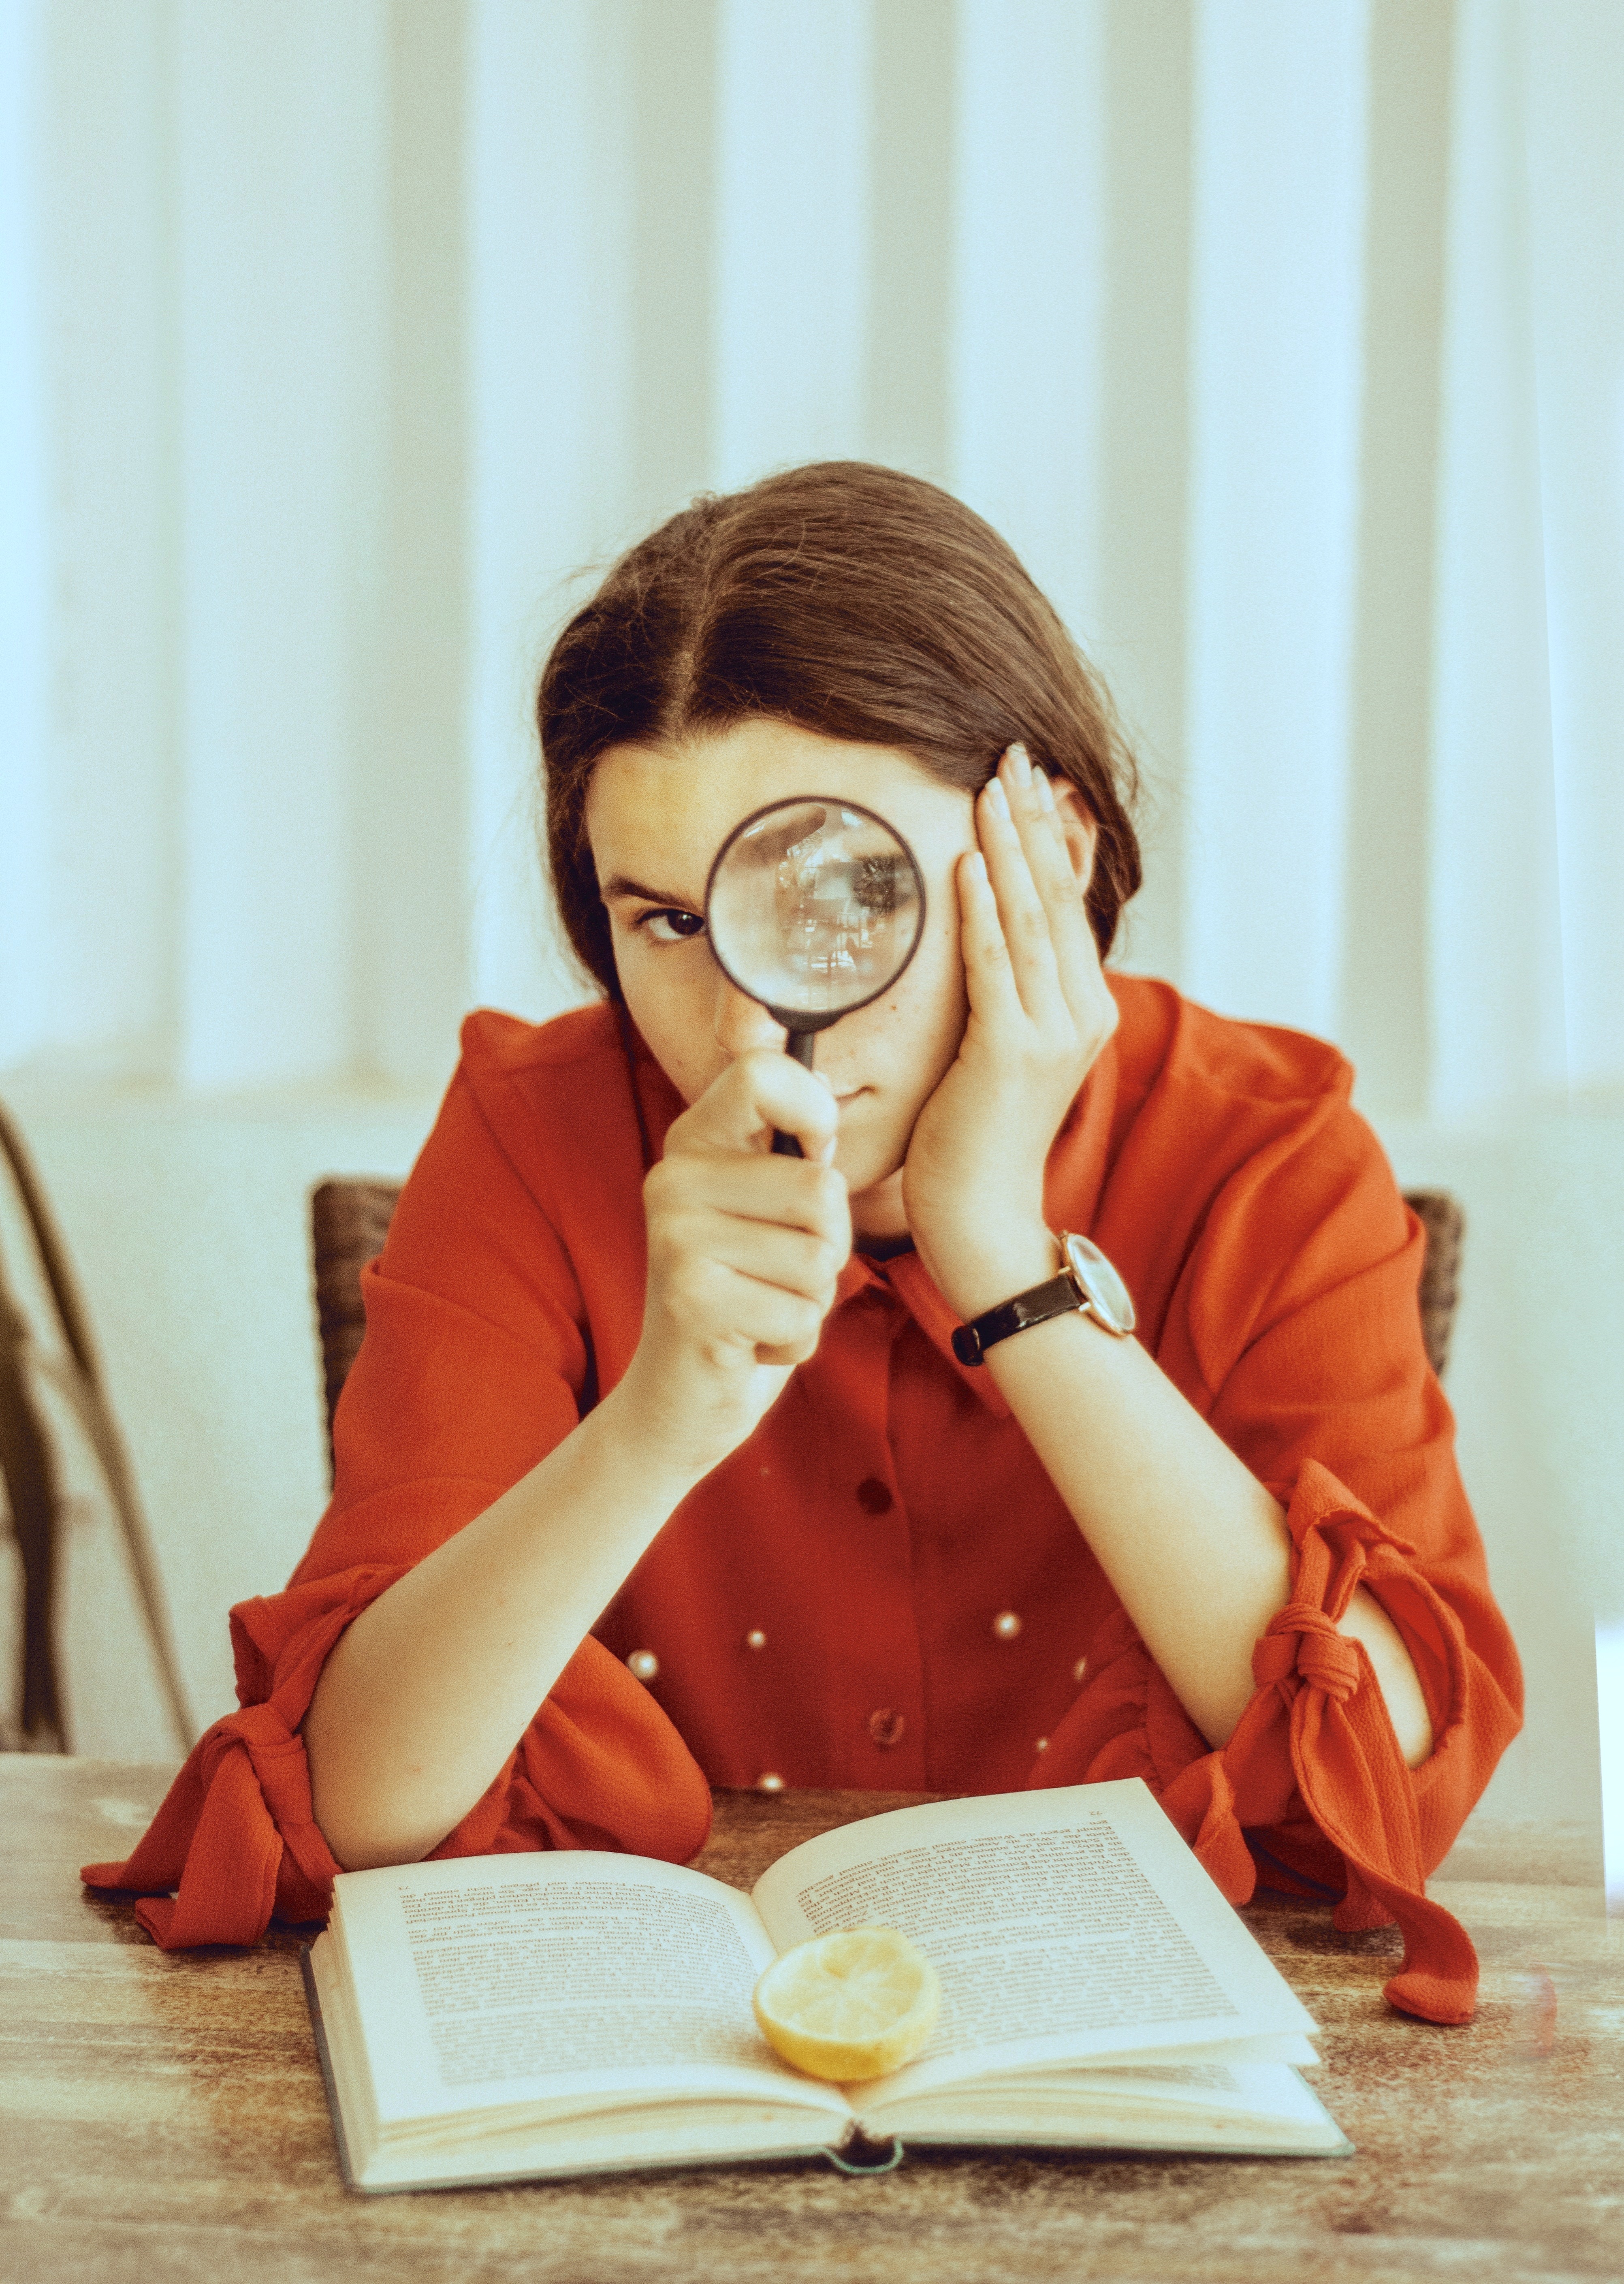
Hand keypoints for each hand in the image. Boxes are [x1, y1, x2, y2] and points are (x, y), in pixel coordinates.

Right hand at [618, 1048, 851, 1477]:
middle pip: (821, 1186)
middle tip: (779, 1271)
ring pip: (821, 1254)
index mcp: (693, 1142)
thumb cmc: (744, 1294)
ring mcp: (676, 1239)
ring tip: (763, 1305)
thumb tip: (826, 1079)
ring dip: (812, 1297)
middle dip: (829, 1244)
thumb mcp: (765, 1209)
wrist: (676, 1397)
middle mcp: (674, 1180)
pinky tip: (751, 1341)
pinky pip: (804, 1312)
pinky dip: (795, 1339)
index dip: (814, 1113)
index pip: (763, 1073)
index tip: (814, 1158)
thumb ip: (790, 1148)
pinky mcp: (691, 1300)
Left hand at [903, 743, 1118, 1318]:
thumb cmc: (977, 1135)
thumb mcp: (1005, 1050)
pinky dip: (983, 912)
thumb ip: (1011, 993)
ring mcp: (1053, 1034)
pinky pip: (997, 965)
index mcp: (1086, 1008)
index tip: (1027, 780)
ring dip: (1007, 847)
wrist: (982, 1216)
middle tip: (1012, 755)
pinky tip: (967, 864)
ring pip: (1030, 919)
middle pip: (1057, 897)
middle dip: (1032, 821)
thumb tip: (992, 933)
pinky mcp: (1013, 1053)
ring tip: (991, 787)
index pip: (1067, 905)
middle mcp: (1083, 1013)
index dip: (1048, 838)